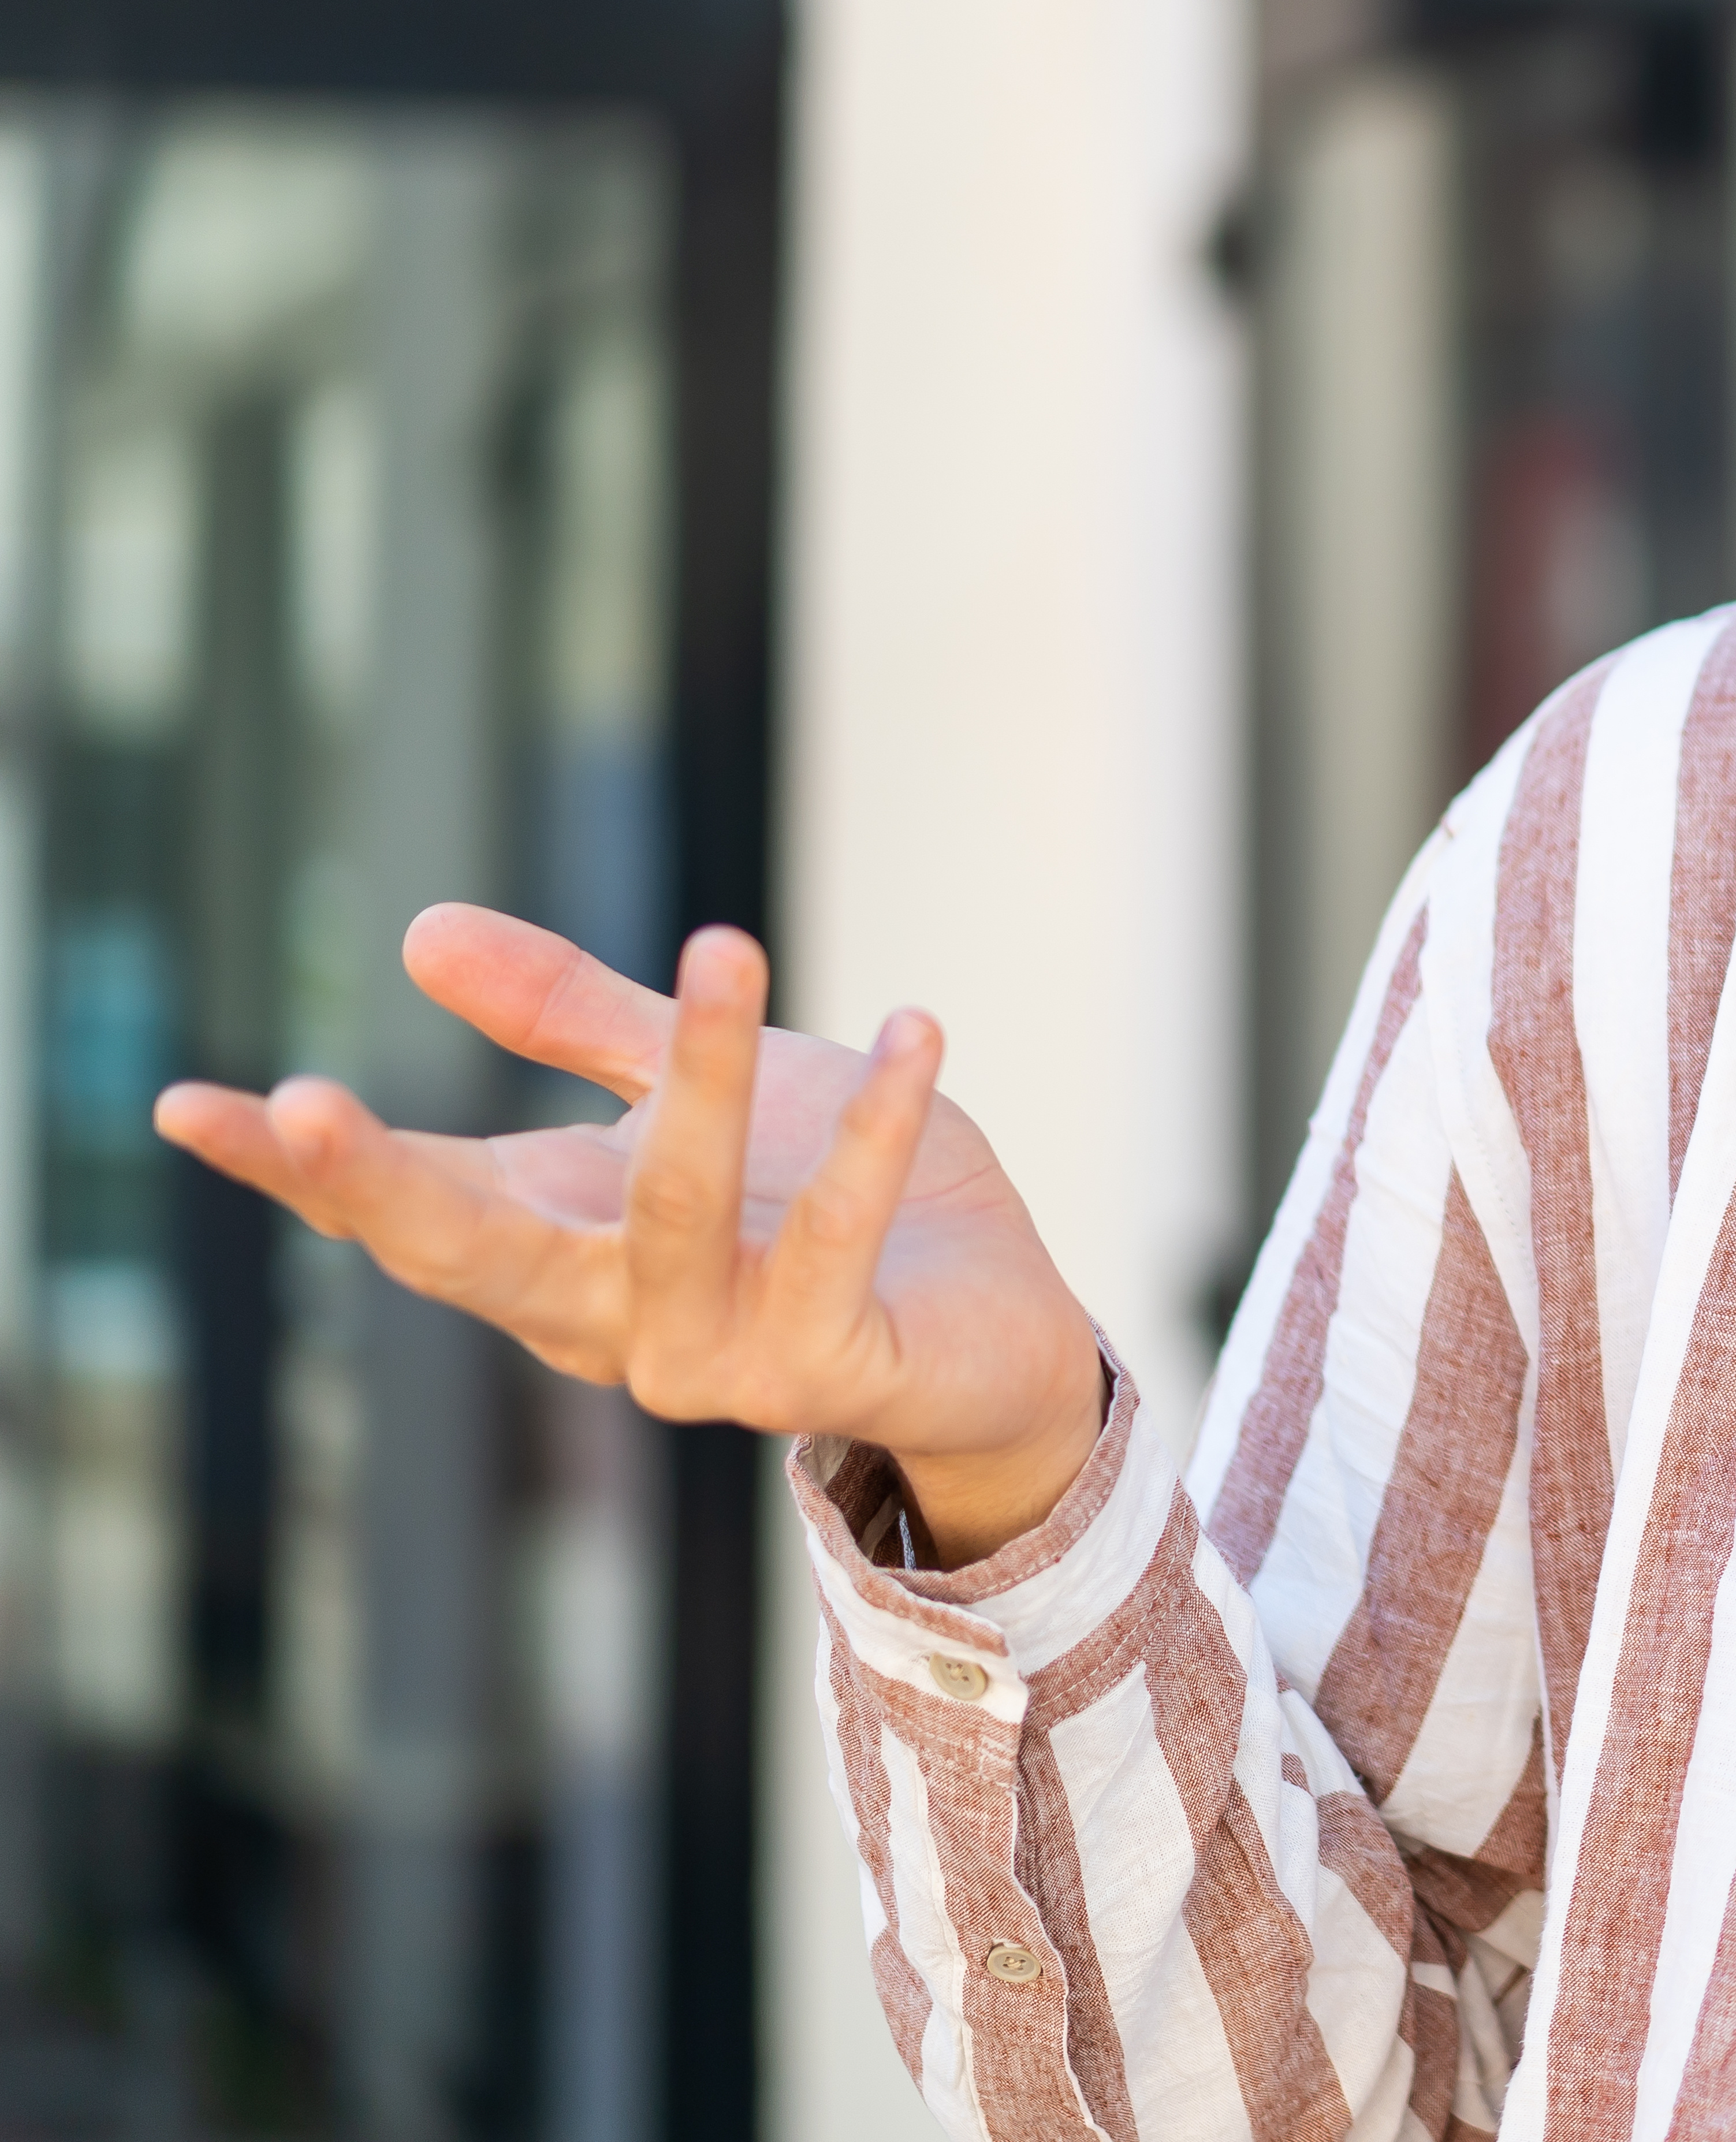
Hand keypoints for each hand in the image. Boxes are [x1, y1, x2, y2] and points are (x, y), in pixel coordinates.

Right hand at [154, 908, 1104, 1562]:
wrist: (991, 1329)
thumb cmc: (819, 1197)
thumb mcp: (688, 1086)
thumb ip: (569, 1019)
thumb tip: (417, 933)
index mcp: (561, 1243)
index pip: (400, 1207)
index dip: (296, 1164)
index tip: (183, 1102)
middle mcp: (610, 1319)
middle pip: (472, 1251)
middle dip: (384, 1183)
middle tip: (304, 1097)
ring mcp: (712, 1355)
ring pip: (673, 1209)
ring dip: (699, 1072)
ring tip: (726, 939)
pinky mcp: (827, 1363)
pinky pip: (837, 1232)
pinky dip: (877, 1129)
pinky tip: (914, 1028)